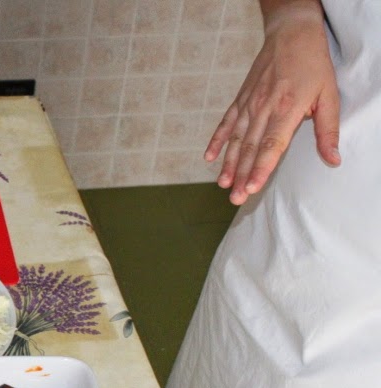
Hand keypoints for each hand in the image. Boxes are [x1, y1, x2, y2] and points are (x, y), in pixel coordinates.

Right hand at [205, 1, 340, 204]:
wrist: (291, 34)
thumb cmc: (313, 66)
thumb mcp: (329, 96)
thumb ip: (328, 131)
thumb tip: (333, 159)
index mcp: (287, 110)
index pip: (271, 146)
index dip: (260, 168)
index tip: (252, 187)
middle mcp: (263, 109)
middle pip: (249, 149)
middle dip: (242, 176)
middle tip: (236, 199)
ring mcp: (249, 105)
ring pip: (236, 140)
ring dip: (229, 164)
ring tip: (223, 185)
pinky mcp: (240, 100)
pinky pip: (226, 124)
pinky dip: (216, 141)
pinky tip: (209, 157)